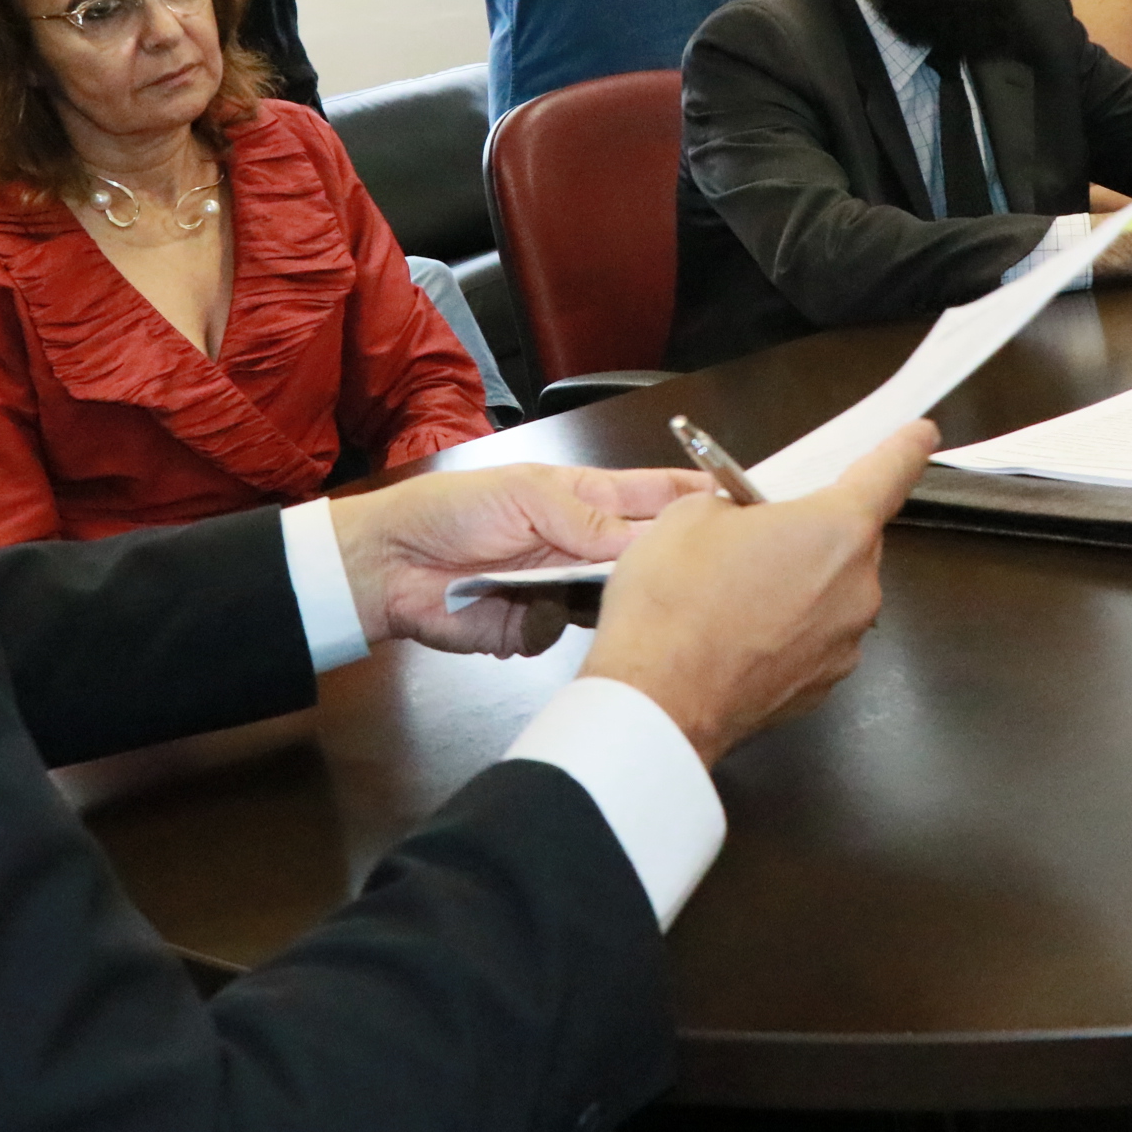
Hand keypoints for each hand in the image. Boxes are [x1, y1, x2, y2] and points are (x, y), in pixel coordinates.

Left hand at [327, 462, 711, 658]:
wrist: (387, 564)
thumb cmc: (450, 510)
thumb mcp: (525, 495)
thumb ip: (588, 519)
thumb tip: (647, 542)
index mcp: (587, 500)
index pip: (656, 496)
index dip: (697, 497)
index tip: (744, 501)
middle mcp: (584, 547)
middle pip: (647, 557)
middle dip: (674, 562)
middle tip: (711, 567)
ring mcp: (562, 592)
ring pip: (617, 603)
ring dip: (617, 600)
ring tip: (623, 593)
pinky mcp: (537, 630)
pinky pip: (569, 635)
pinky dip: (556, 624)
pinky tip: (539, 611)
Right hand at [581, 422, 934, 764]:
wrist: (658, 698)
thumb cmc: (676, 600)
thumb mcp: (692, 514)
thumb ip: (737, 505)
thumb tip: (744, 522)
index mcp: (837, 529)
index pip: (889, 474)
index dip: (904, 449)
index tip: (919, 436)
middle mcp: (858, 587)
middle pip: (853, 542)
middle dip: (813, 533)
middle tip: (757, 537)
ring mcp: (845, 644)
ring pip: (832, 595)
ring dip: (799, 586)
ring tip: (734, 596)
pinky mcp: (823, 687)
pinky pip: (814, 641)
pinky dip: (787, 632)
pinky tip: (737, 636)